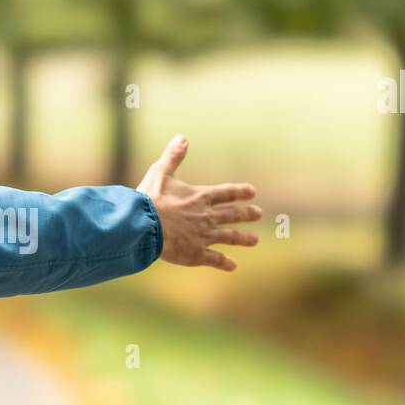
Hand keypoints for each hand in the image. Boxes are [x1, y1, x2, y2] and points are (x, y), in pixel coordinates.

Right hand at [135, 135, 260, 270]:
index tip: (252, 192)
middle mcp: (207, 217)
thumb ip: (173, 157)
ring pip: (229, 237)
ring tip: (255, 240)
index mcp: (200, 197)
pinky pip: (215, 259)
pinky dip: (224, 263)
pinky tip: (233, 266)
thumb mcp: (160, 172)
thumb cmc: (150, 199)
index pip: (225, 193)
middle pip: (232, 215)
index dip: (239, 192)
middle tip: (258, 214)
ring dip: (243, 238)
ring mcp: (204, 236)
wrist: (145, 225)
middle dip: (246, 214)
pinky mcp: (196, 254)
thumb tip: (182, 137)